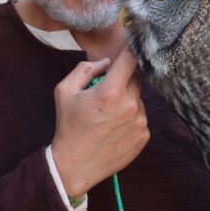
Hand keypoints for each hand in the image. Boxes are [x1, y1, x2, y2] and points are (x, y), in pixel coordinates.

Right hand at [50, 48, 149, 198]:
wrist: (74, 165)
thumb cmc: (68, 126)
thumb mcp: (65, 91)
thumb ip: (86, 69)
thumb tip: (107, 62)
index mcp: (110, 91)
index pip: (131, 59)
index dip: (131, 50)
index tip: (132, 45)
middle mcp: (130, 105)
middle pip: (136, 79)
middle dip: (124, 80)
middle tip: (107, 91)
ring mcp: (140, 122)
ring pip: (139, 99)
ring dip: (127, 101)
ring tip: (108, 116)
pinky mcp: (144, 136)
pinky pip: (141, 118)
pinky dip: (131, 118)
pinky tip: (114, 128)